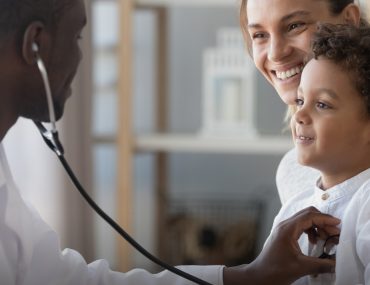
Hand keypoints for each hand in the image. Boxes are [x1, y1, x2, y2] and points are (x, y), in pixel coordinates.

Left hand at [223, 207, 340, 284]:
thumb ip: (322, 264)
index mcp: (287, 229)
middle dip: (323, 221)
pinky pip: (300, 226)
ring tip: (326, 239)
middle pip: (307, 214)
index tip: (338, 224)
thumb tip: (337, 262)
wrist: (260, 275)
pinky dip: (311, 231)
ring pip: (304, 220)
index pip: (309, 216)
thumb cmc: (275, 270)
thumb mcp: (301, 267)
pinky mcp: (284, 234)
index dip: (325, 218)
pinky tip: (314, 242)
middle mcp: (284, 225)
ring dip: (317, 226)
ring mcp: (283, 229)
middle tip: (334, 233)